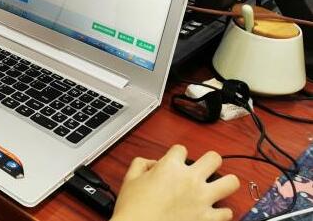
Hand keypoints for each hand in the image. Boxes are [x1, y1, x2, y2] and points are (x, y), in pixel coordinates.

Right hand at [111, 145, 239, 220]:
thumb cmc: (133, 209)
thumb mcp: (130, 179)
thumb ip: (141, 164)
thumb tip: (152, 163)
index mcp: (170, 167)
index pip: (181, 149)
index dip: (176, 155)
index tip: (175, 162)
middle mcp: (190, 179)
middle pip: (214, 158)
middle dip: (209, 161)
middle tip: (204, 169)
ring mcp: (202, 199)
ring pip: (232, 182)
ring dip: (225, 183)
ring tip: (218, 187)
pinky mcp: (208, 218)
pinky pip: (227, 213)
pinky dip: (222, 212)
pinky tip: (214, 212)